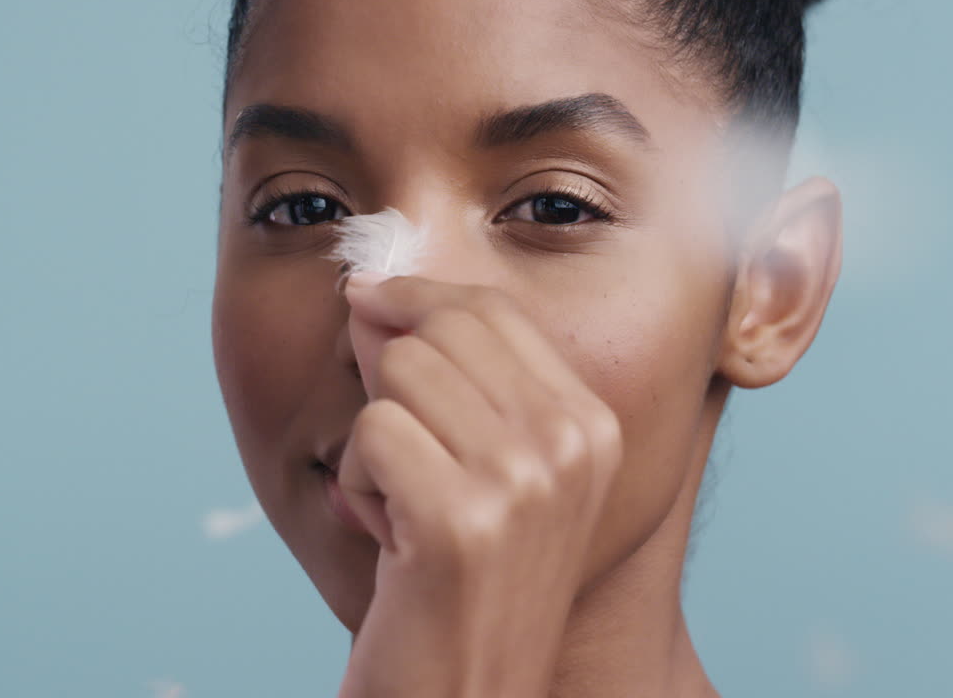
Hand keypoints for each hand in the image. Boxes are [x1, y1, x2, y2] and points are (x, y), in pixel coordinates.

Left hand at [336, 272, 623, 697]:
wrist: (464, 696)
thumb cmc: (462, 585)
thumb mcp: (483, 471)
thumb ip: (446, 378)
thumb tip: (371, 294)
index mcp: (593, 426)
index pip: (495, 309)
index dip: (420, 296)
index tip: (371, 299)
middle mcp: (573, 444)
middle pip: (444, 327)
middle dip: (392, 372)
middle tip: (396, 447)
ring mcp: (525, 481)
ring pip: (400, 371)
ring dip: (377, 439)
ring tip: (406, 506)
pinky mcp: (462, 520)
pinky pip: (370, 432)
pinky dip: (359, 483)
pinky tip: (393, 538)